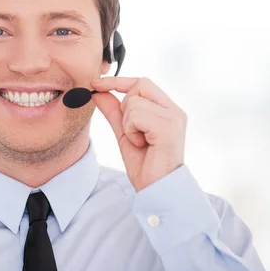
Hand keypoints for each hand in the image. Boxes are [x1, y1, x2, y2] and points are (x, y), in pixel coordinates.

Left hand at [90, 77, 186, 192]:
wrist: (156, 189)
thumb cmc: (145, 165)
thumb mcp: (123, 133)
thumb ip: (113, 111)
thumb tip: (97, 92)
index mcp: (167, 110)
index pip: (142, 83)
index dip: (117, 81)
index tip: (95, 84)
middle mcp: (174, 111)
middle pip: (139, 86)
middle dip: (125, 107)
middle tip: (131, 131)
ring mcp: (174, 118)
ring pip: (134, 102)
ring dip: (128, 124)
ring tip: (139, 141)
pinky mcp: (169, 127)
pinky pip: (136, 115)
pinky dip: (131, 131)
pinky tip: (142, 144)